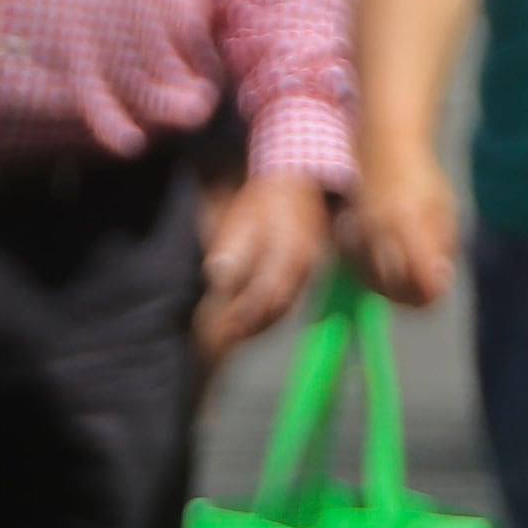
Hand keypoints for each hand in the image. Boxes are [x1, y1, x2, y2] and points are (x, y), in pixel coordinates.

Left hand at [196, 172, 333, 358]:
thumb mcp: (242, 218)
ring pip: (283, 308)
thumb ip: (231, 248)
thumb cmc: (262, 203)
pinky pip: (287, 301)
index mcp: (289, 249)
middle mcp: (305, 265)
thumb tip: (219, 276)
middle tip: (222, 342)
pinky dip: (267, 316)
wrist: (294, 185)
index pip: (266, 291)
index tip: (223, 329)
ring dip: (258, 326)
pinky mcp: (306, 275)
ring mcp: (309, 271)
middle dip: (250, 327)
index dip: (244, 313)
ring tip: (231, 338)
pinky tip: (248, 324)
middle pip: (277, 307)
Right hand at [340, 157, 461, 307]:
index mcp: (409, 223)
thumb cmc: (422, 179)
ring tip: (406, 279)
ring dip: (390, 288)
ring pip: (371, 282)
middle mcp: (379, 230)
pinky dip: (371, 275)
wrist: (384, 148)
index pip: (420, 278)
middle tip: (424, 291)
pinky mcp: (343, 232)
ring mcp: (358, 232)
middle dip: (411, 297)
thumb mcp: (444, 209)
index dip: (431, 293)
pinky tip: (385, 266)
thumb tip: (441, 283)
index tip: (439, 288)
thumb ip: (444, 246)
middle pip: (393, 287)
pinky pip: (355, 269)